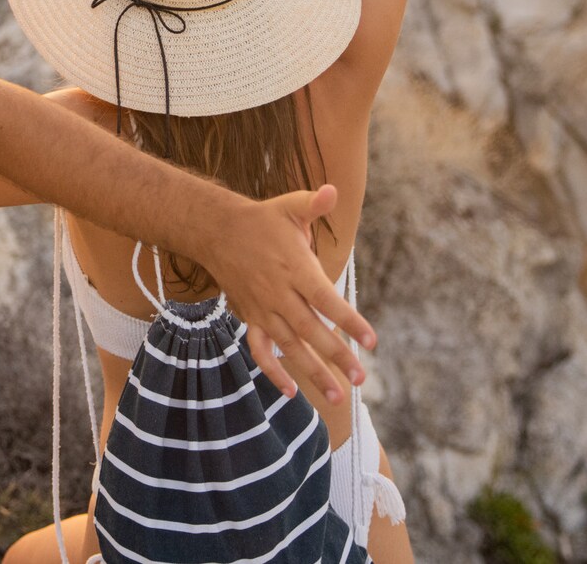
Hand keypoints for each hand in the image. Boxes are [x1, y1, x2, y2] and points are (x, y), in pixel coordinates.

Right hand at [201, 185, 375, 402]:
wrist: (216, 231)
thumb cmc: (262, 220)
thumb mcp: (289, 206)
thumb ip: (313, 203)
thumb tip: (332, 190)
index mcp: (295, 268)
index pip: (326, 300)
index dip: (348, 321)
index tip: (370, 341)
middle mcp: (279, 294)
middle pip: (311, 330)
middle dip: (336, 356)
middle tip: (360, 378)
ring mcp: (263, 309)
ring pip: (290, 347)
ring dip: (312, 372)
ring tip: (337, 396)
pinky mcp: (251, 318)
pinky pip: (260, 350)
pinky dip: (273, 372)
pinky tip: (290, 392)